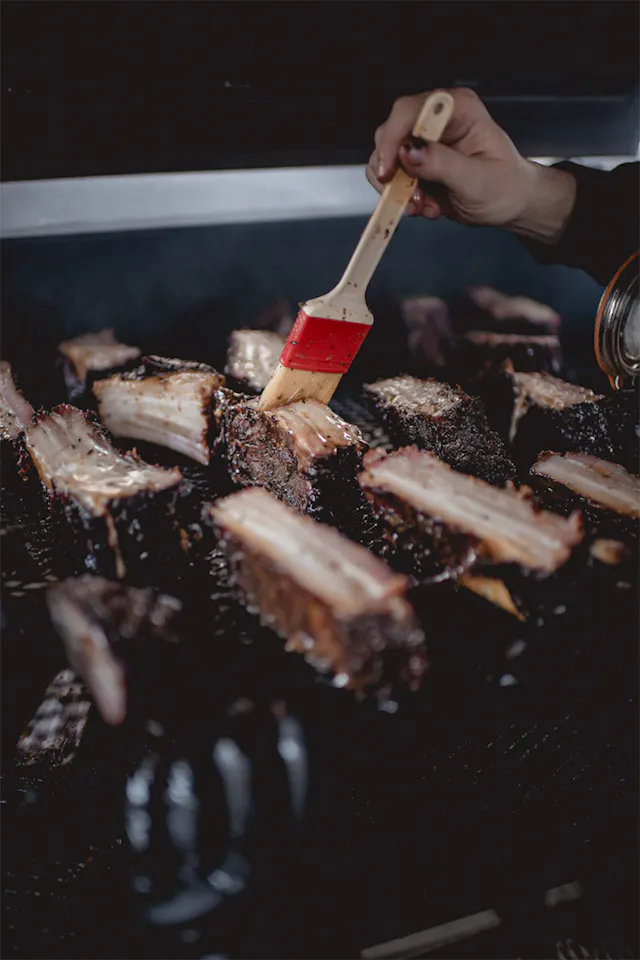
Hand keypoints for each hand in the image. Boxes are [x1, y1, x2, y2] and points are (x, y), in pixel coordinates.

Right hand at [366, 87, 575, 242]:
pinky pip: (392, 179)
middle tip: (412, 198)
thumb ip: (443, 164)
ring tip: (425, 206)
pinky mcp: (415, 165)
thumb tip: (409, 153)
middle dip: (394, 171)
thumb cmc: (505, 185)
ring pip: (385, 159)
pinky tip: (427, 207)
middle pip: (390, 133)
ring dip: (397, 189)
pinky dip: (401, 197)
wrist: (509, 204)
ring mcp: (423, 143)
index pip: (410, 110)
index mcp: (457, 109)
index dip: (392, 137)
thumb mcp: (477, 179)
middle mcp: (435, 120)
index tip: (388, 169)